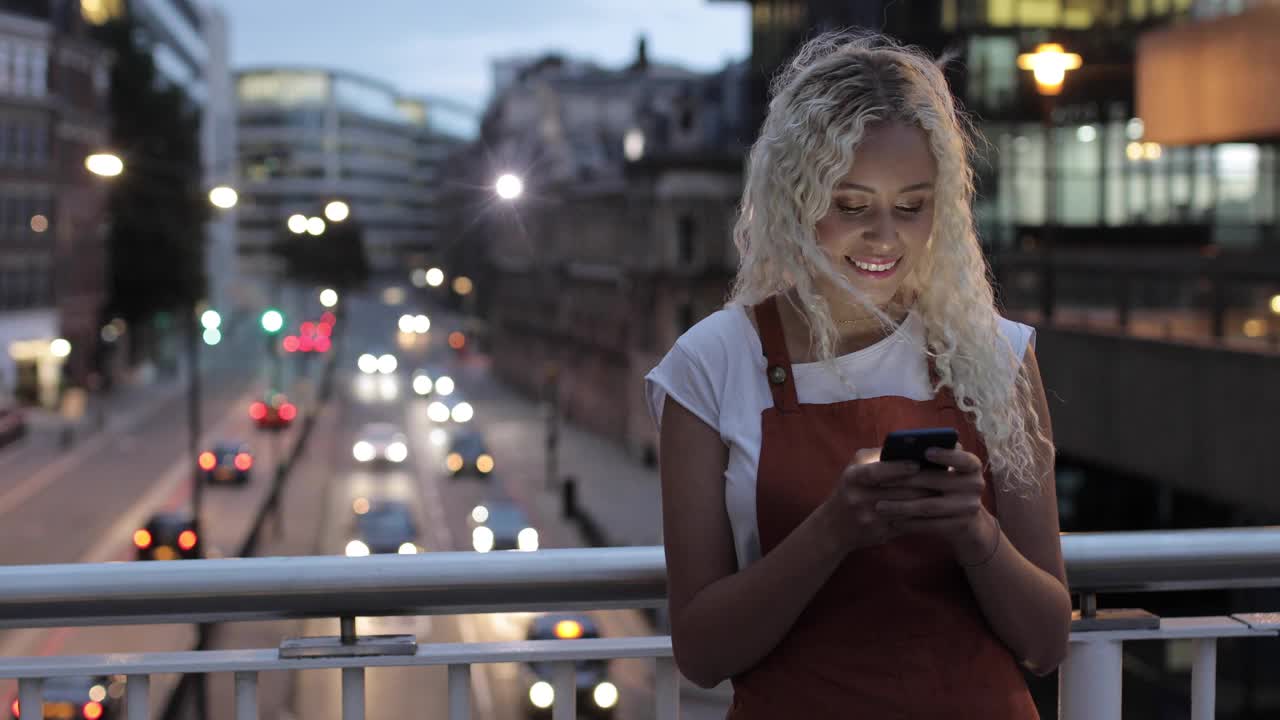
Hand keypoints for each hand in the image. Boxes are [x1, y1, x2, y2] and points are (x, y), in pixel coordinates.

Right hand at [820, 448, 935, 552]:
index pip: (876, 471)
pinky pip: (907, 524)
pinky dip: (922, 516)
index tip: (917, 463)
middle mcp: (858, 498)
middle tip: (944, 477)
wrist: (834, 527)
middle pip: (897, 491)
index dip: (897, 467)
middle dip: (923, 484)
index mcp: (852, 477)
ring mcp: (869, 519)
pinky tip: (936, 510)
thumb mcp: (856, 469)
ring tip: (944, 492)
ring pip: (906, 509)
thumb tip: (909, 446)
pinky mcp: (880, 534)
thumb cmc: (851, 489)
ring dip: (927, 500)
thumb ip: (878, 457)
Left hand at [871, 444, 997, 563]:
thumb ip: (931, 459)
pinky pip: (930, 525)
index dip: (946, 455)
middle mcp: (975, 485)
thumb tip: (903, 448)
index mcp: (972, 466)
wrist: (968, 522)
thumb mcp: (946, 471)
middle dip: (904, 481)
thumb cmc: (946, 486)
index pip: (963, 457)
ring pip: (929, 506)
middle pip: (936, 481)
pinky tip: (893, 521)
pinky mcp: (960, 526)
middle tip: (878, 482)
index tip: (926, 451)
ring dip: (902, 506)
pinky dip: (910, 523)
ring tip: (879, 506)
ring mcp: (969, 507)